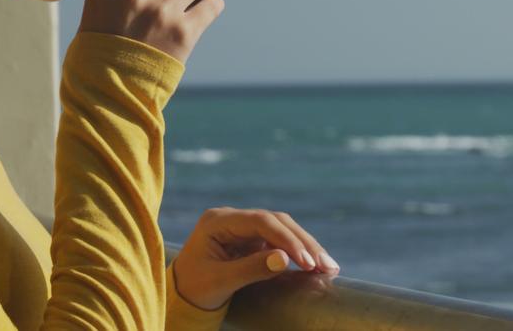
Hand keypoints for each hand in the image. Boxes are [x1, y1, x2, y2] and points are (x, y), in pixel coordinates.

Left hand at [170, 207, 339, 310]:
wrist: (183, 293)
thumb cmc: (195, 287)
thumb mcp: (220, 281)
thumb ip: (250, 268)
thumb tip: (284, 259)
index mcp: (218, 221)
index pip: (260, 221)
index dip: (286, 238)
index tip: (306, 261)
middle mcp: (233, 218)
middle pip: (276, 221)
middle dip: (303, 242)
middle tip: (326, 266)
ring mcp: (244, 228)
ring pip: (283, 228)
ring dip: (306, 246)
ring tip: (329, 267)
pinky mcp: (253, 239)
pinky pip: (281, 240)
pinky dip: (299, 251)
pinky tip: (317, 265)